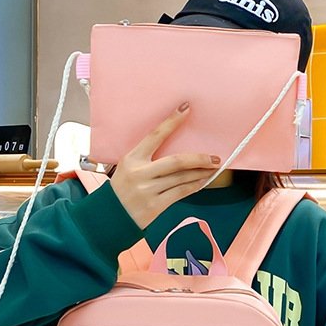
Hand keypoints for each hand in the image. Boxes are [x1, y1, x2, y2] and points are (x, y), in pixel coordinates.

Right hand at [110, 103, 219, 227]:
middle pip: (176, 161)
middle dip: (199, 159)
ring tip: (213, 169)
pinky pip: (180, 193)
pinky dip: (194, 186)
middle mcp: (140, 173)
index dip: (172, 121)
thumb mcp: (128, 167)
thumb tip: (176, 153)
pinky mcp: (155, 206)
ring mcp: (148, 190)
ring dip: (201, 173)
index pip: (155, 135)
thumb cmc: (122, 189)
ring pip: (182, 178)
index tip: (186, 109)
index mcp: (132, 158)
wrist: (111, 217)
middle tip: (215, 157)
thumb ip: (147, 159)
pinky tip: (203, 182)